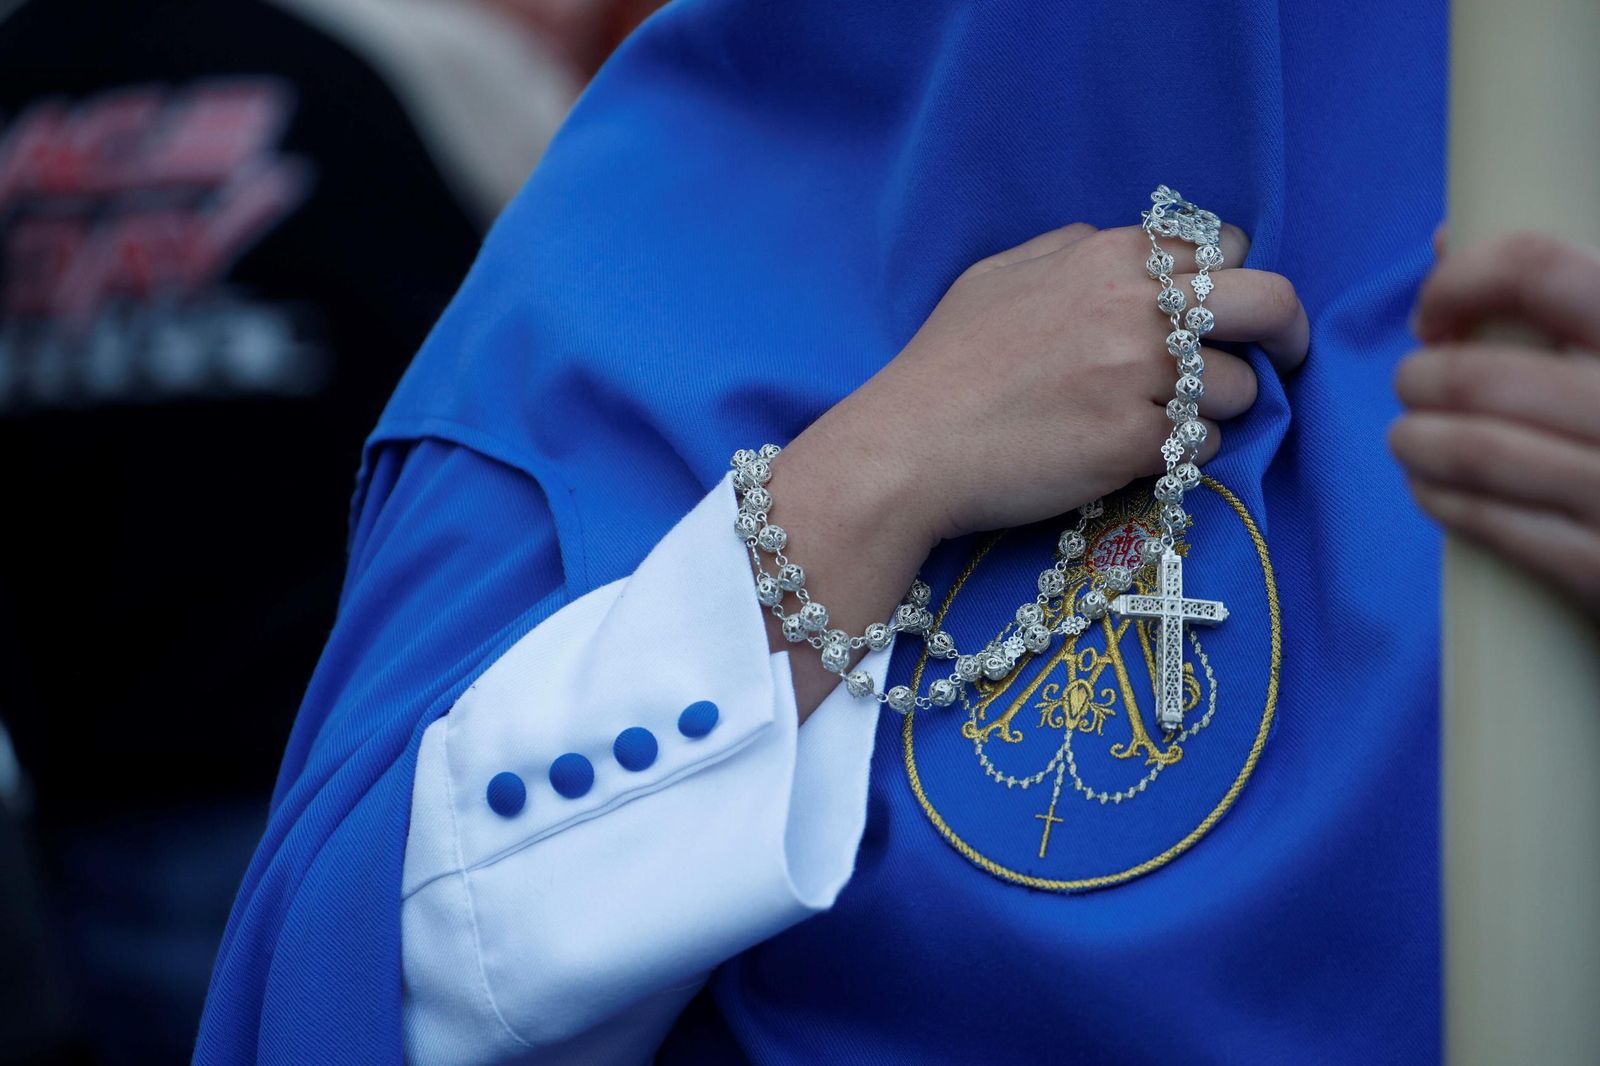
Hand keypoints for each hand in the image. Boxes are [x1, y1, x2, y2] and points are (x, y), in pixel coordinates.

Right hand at [768, 221, 1309, 715]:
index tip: (1227, 315)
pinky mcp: (1137, 444)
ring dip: (1214, 408)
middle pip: (1272, 305)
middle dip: (1284, 336)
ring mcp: (1143, 377)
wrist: (909, 446)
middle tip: (1277, 362)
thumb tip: (1122, 244)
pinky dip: (1180, 453)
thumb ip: (1071, 247)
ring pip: (1241, 390)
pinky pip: (1204, 446)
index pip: (1229, 251)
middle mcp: (1139, 307)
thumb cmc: (946, 362)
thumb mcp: (1000, 274)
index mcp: (1111, 255)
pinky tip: (1130, 455)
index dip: (1232, 284)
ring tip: (1161, 422)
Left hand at [1392, 230, 1599, 613]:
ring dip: (1414, 439)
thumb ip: (1561, 289)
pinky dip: (1440, 498)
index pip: (1538, 267)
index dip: (1461, 281)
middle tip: (1414, 384)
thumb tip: (1447, 236)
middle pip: (1483, 372)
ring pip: (1472, 449)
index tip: (1435, 312)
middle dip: (1422, 377)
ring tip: (1407, 437)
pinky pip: (1491, 522)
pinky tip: (1431, 488)